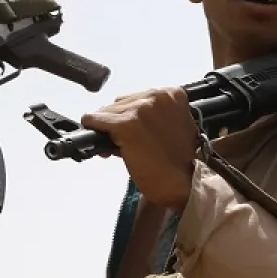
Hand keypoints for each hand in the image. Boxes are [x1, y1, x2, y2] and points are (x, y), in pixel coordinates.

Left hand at [80, 88, 199, 209]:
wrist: (182, 183)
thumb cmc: (180, 160)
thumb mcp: (174, 126)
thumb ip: (155, 116)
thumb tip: (126, 117)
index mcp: (172, 94)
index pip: (138, 97)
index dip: (134, 115)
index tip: (139, 131)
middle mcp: (157, 96)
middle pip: (120, 102)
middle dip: (121, 121)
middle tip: (130, 142)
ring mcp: (141, 109)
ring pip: (106, 112)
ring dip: (109, 129)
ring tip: (123, 148)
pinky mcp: (125, 123)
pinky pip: (94, 120)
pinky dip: (94, 131)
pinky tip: (106, 146)